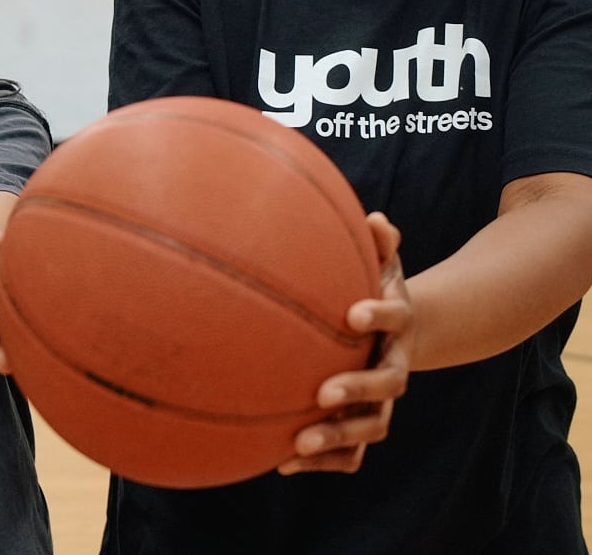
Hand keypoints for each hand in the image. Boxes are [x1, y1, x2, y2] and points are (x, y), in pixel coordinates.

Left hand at [278, 211, 411, 474]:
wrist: (397, 330)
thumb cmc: (376, 285)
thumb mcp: (382, 261)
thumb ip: (380, 240)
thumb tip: (374, 218)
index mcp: (398, 323)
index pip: (396, 319)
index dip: (377, 316)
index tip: (351, 314)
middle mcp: (394, 364)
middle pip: (388, 385)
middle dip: (357, 388)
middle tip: (322, 393)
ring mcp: (381, 399)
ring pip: (371, 426)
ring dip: (336, 436)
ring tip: (297, 441)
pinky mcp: (363, 423)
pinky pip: (351, 452)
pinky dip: (323, 461)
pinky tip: (280, 461)